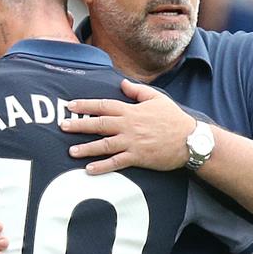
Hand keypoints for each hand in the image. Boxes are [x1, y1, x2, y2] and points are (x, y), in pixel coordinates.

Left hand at [60, 79, 195, 173]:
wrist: (189, 140)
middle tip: (62, 126)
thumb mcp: (156, 98)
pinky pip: (116, 162)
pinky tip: (89, 170)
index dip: (86, 105)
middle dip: (79, 125)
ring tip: (71, 151)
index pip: (103, 105)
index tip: (70, 106)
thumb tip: (122, 83)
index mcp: (131, 111)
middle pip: (99, 124)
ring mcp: (132, 142)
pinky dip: (102, 166)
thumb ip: (137, 91)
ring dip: (86, 148)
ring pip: (104, 145)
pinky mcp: (138, 157)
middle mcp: (128, 126)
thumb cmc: (173, 118)